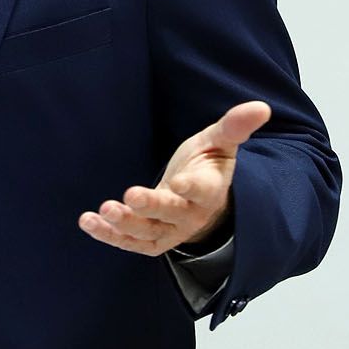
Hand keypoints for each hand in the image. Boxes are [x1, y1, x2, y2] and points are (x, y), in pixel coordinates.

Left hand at [79, 101, 270, 256]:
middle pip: (171, 214)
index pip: (201, 190)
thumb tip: (260, 106)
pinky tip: (88, 221)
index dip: (191, 187)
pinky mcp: (151, 239)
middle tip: (129, 196)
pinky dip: (110, 235)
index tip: (178, 182)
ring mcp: (170, 230)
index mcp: (209, 190)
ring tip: (102, 211)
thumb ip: (234, 127)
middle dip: (151, 206)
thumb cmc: (208, 165)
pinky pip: (130, 242)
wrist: (202, 200)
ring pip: (148, 233)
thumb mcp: (220, 143)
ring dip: (124, 225)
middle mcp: (190, 214)